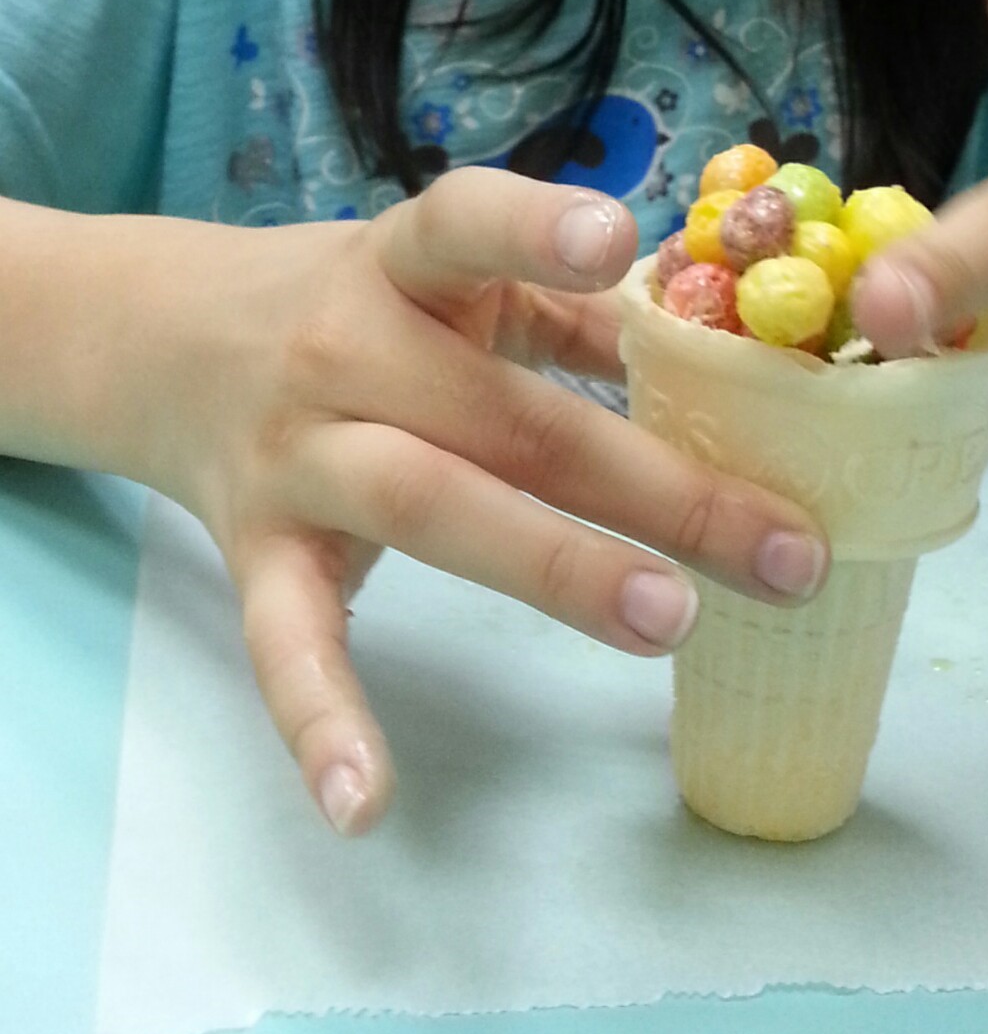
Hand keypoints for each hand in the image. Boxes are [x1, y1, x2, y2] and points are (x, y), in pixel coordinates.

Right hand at [127, 170, 827, 834]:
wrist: (159, 340)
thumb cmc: (355, 306)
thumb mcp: (447, 278)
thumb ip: (574, 310)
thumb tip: (731, 349)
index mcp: (400, 267)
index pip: (459, 227)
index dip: (533, 229)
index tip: (620, 241)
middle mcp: (340, 353)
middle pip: (502, 416)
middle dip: (651, 485)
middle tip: (783, 548)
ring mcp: (296, 458)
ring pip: (424, 507)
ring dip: (554, 568)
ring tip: (670, 623)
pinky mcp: (257, 554)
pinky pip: (285, 644)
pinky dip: (320, 725)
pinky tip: (366, 806)